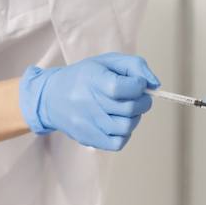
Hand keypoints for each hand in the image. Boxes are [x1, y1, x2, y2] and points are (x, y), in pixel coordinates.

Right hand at [19, 53, 159, 150]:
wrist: (50, 97)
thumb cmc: (84, 77)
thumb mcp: (107, 61)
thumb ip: (135, 66)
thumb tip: (155, 85)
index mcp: (94, 80)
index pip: (125, 88)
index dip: (139, 85)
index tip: (137, 83)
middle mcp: (89, 103)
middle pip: (130, 109)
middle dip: (142, 102)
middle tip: (137, 97)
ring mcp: (88, 124)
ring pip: (126, 127)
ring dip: (134, 118)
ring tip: (126, 109)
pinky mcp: (88, 138)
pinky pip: (117, 143)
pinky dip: (124, 133)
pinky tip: (118, 122)